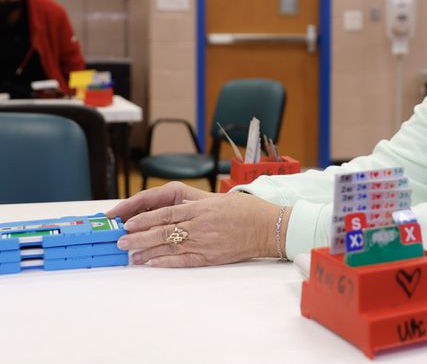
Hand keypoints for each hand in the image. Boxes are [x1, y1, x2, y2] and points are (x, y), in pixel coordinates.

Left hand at [107, 182, 290, 267]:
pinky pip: (184, 260)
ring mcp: (206, 241)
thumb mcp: (218, 200)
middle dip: (138, 236)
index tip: (126, 222)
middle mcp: (201, 223)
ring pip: (170, 246)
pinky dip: (166, 262)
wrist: (270, 227)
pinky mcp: (212, 256)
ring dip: (147, 251)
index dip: (143, 218)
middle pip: (163, 230)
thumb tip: (169, 211)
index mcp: (202, 206)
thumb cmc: (246, 211)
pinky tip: (152, 263)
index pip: (165, 212)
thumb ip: (194, 204)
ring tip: (130, 255)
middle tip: (120, 240)